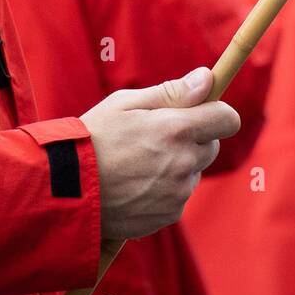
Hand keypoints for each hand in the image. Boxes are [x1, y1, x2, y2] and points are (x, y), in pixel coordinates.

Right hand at [79, 67, 239, 240]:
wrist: (68, 188)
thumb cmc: (94, 137)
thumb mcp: (125, 103)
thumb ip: (172, 92)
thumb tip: (206, 79)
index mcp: (176, 130)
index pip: (227, 119)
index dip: (216, 112)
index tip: (201, 110)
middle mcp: (183, 163)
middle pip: (211, 146)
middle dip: (192, 138)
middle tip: (156, 135)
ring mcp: (178, 193)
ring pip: (192, 172)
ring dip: (177, 165)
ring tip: (138, 162)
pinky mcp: (169, 215)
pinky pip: (178, 196)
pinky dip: (165, 189)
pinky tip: (135, 183)